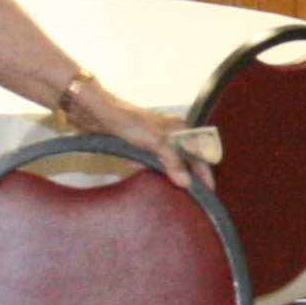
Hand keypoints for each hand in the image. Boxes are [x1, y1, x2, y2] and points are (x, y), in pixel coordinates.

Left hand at [70, 82, 196, 186]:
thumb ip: (172, 161)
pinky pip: (149, 160)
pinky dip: (142, 164)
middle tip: (167, 183)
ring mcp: (157, 138)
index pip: (199, 154)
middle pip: (182, 160)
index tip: (207, 192)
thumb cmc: (129, 123)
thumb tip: (187, 182)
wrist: (98, 113)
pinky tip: (131, 162)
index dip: (204, 173)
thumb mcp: (155, 142)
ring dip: (154, 168)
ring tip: (138, 165)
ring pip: (164, 162)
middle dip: (172, 171)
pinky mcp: (142, 144)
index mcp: (181, 129)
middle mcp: (172, 133)